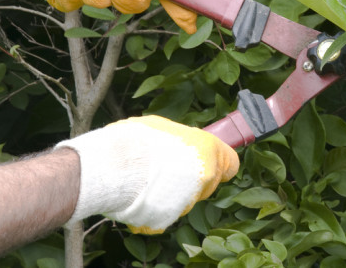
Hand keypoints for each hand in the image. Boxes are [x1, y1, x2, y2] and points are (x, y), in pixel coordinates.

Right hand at [56, 115, 238, 233]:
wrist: (113, 164)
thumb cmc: (136, 140)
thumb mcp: (162, 127)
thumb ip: (181, 140)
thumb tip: (180, 142)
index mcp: (208, 149)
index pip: (231, 164)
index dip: (220, 164)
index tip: (209, 165)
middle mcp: (205, 175)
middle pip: (209, 184)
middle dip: (193, 179)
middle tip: (170, 171)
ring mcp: (189, 199)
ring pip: (188, 199)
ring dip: (175, 193)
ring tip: (150, 180)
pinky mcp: (171, 217)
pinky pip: (168, 212)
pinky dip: (158, 206)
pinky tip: (143, 194)